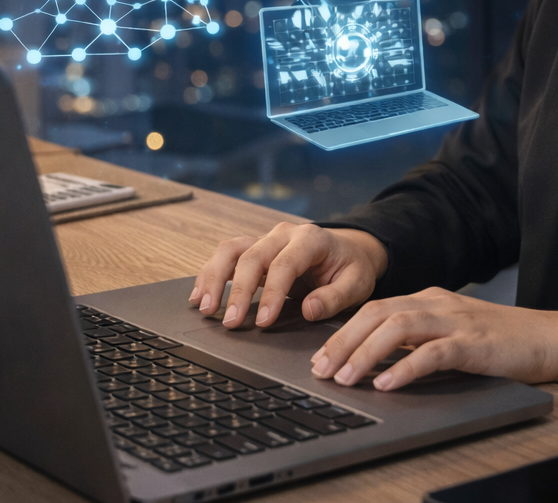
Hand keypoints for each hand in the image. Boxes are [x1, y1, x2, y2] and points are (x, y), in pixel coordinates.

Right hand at [191, 223, 388, 328]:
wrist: (349, 250)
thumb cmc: (352, 268)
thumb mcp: (357, 283)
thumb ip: (335, 297)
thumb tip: (308, 310)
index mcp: (311, 239)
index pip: (285, 264)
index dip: (272, 294)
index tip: (263, 321)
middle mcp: (284, 234)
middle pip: (252, 256)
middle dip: (238, 291)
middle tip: (230, 322)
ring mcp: (266, 239)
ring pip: (231, 250)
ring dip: (214, 278)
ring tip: (205, 308)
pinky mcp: (255, 249)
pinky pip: (227, 256)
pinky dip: (210, 274)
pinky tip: (200, 296)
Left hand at [310, 286, 557, 391]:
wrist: (548, 338)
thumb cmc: (499, 342)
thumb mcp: (451, 333)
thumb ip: (418, 339)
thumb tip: (375, 360)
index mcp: (428, 299)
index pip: (374, 308)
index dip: (342, 332)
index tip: (320, 358)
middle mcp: (437, 304)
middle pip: (378, 313)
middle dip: (343, 342)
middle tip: (321, 370)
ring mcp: (456, 321)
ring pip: (398, 328)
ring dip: (365, 354)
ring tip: (345, 379)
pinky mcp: (474, 343)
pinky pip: (432, 352)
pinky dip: (405, 367)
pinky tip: (387, 384)